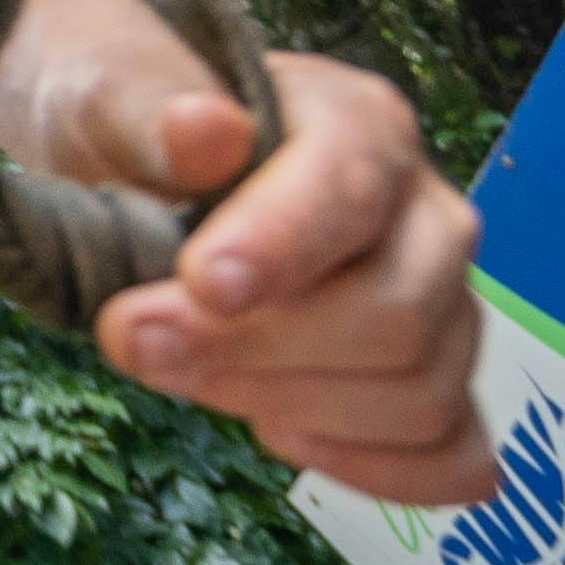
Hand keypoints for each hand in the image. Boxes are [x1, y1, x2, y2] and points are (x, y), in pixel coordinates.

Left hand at [18, 41, 489, 501]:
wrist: (134, 165)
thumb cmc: (132, 125)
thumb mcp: (111, 94)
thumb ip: (148, 112)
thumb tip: (205, 130)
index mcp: (359, 122)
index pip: (349, 190)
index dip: (279, 249)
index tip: (198, 286)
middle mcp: (425, 214)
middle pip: (395, 315)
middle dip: (258, 349)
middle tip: (134, 342)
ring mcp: (445, 306)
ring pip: (420, 394)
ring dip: (287, 407)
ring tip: (179, 373)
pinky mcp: (437, 383)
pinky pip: (452, 458)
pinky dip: (371, 470)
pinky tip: (276, 433)